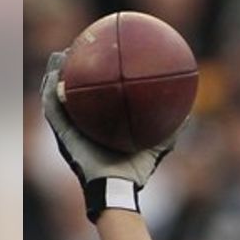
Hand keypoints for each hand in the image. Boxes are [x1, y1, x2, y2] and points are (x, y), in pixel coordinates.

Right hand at [39, 51, 178, 190]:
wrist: (119, 187)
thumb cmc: (137, 170)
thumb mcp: (159, 144)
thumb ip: (171, 128)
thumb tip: (189, 113)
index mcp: (99, 126)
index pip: (94, 99)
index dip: (93, 80)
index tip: (97, 57)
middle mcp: (82, 126)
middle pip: (72, 94)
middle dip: (70, 72)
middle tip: (73, 51)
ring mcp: (69, 131)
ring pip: (56, 98)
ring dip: (54, 76)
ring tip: (59, 57)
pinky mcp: (62, 137)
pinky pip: (53, 111)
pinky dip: (50, 93)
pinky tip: (54, 77)